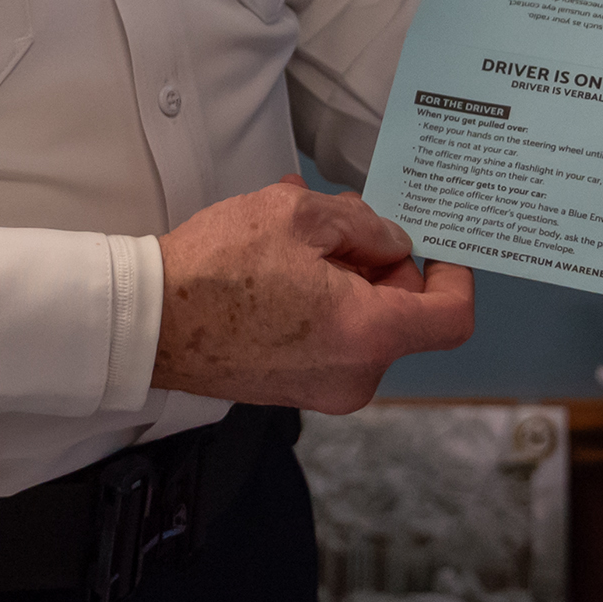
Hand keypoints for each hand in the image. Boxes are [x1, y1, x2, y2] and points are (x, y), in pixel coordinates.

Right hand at [150, 176, 475, 411]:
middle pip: (404, 313)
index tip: (439, 246)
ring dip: (346, 276)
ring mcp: (324, 388)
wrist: (148, 322)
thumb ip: (363, 223)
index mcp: (367, 336)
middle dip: (382, 262)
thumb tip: (390, 240)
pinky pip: (334, 337)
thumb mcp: (298, 213)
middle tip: (343, 221)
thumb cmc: (214, 272)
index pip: (451, 317)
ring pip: (366, 321)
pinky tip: (282, 265)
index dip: (454, 274)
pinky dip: (324, 299)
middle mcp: (355, 376)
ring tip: (298, 237)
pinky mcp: (296, 386)